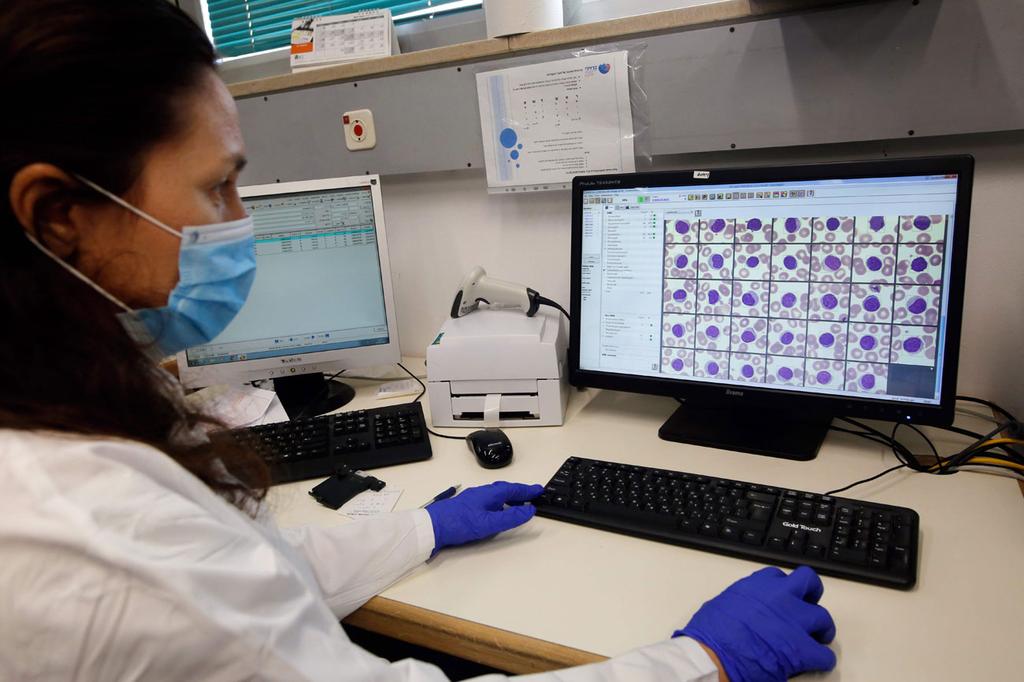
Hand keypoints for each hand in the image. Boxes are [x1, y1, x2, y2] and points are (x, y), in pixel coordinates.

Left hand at [425, 481, 542, 552]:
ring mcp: (472, 499)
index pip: (513, 489)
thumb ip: (510, 517)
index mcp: (488, 494)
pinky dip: (498, 503)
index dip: (527, 490)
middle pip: (504, 489)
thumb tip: (529, 510)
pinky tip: (496, 511)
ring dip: (509, 497)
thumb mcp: (488, 523)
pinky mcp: (465, 507)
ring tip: (518, 504)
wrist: (431, 527)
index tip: (540, 490)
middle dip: (519, 492)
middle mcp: (481, 493)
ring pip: (495, 495)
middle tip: (532, 496)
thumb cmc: (458, 524)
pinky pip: (488, 501)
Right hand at [676, 566, 836, 681]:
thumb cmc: (709, 634)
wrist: (712, 656)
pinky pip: (824, 654)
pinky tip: (814, 663)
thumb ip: (740, 602)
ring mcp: (793, 621)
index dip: (783, 588)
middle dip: (812, 595)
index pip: (779, 576)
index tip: (783, 597)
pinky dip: (821, 660)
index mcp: (756, 586)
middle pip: (809, 583)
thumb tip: (742, 613)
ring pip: (823, 617)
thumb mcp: (721, 605)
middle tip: (809, 609)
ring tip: (816, 639)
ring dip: (821, 629)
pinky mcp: (801, 649)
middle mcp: (779, 597)